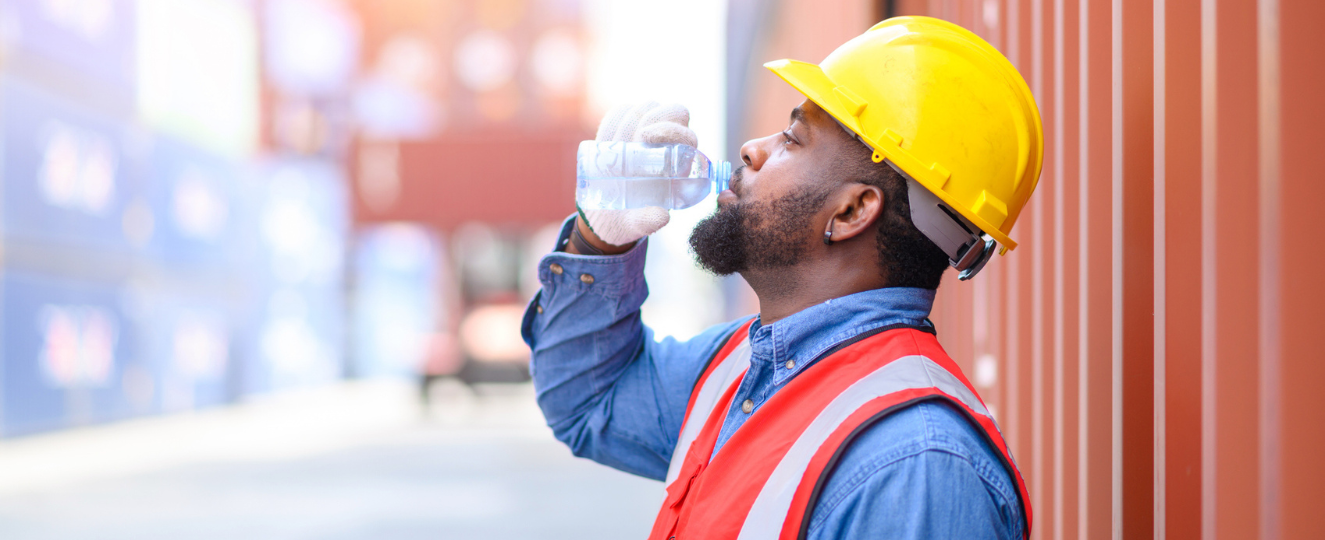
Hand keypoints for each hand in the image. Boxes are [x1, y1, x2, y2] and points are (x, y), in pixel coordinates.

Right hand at [577, 102, 697, 248]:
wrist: (604, 217)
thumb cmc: (627, 221)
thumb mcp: (636, 225)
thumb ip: (648, 222)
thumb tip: (662, 216)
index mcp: (678, 168)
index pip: (687, 136)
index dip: (672, 130)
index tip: (647, 137)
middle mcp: (667, 147)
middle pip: (674, 113)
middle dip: (656, 116)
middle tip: (637, 134)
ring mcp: (644, 137)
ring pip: (648, 108)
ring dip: (633, 117)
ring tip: (616, 142)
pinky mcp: (623, 133)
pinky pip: (622, 113)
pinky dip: (616, 118)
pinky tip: (606, 137)